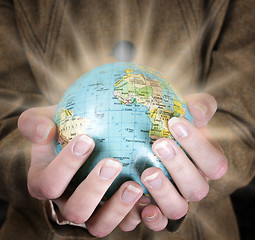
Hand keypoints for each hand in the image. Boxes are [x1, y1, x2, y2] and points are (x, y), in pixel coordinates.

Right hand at [18, 106, 145, 236]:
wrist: (87, 136)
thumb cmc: (66, 128)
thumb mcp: (47, 118)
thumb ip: (34, 122)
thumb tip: (44, 131)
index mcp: (46, 183)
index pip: (49, 183)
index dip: (65, 166)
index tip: (87, 139)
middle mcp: (67, 202)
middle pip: (75, 210)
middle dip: (93, 189)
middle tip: (112, 163)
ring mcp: (91, 212)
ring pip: (99, 225)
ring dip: (117, 208)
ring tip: (135, 185)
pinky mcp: (112, 214)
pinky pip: (124, 224)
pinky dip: (136, 214)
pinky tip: (149, 197)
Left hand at [139, 93, 227, 230]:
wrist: (150, 142)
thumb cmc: (170, 128)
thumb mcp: (184, 114)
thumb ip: (197, 107)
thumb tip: (199, 106)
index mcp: (205, 165)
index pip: (214, 162)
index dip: (198, 144)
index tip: (175, 122)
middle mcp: (194, 185)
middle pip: (197, 188)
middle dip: (179, 166)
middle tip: (159, 144)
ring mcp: (176, 200)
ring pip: (178, 208)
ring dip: (164, 192)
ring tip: (147, 172)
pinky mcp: (156, 210)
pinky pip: (158, 222)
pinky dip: (152, 217)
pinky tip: (142, 204)